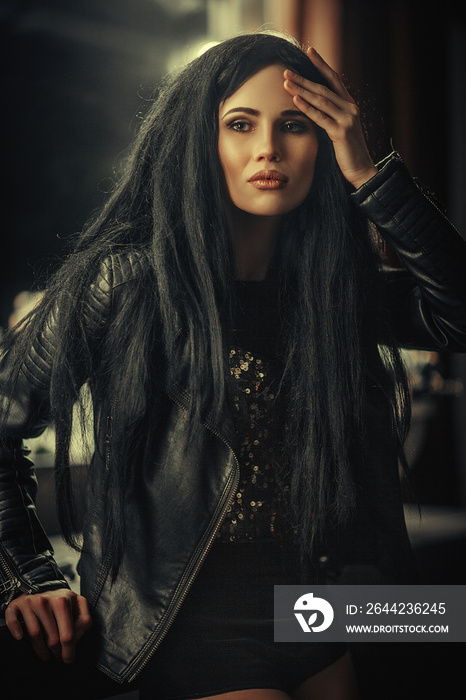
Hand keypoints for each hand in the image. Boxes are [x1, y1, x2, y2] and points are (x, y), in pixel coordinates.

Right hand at [5, 588, 91, 662]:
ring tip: (45, 656)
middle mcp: (45, 601)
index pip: (67, 634)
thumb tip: (75, 639)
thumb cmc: (62, 600)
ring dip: (40, 650)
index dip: (68, 651)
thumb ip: (84, 620)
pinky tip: (20, 637)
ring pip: (35, 634)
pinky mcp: (16, 604)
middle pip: (51, 638)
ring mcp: (29, 602)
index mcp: (62, 601)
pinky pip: (13, 620)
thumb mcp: (79, 605)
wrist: (43, 584)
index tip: (68, 659)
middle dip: (56, 652)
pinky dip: (16, 630)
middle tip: (57, 658)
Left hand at [283, 47, 377, 188]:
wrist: (360, 169)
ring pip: (321, 99)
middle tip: (287, 70)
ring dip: (301, 89)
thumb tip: (312, 105)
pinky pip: (320, 117)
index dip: (321, 64)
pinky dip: (307, 107)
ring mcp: (347, 119)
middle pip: (323, 87)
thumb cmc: (346, 152)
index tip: (309, 51)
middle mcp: (350, 107)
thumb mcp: (339, 128)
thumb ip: (329, 115)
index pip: (334, 79)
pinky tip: (295, 99)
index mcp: (349, 104)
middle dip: (304, 78)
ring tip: (286, 82)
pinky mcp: (341, 132)